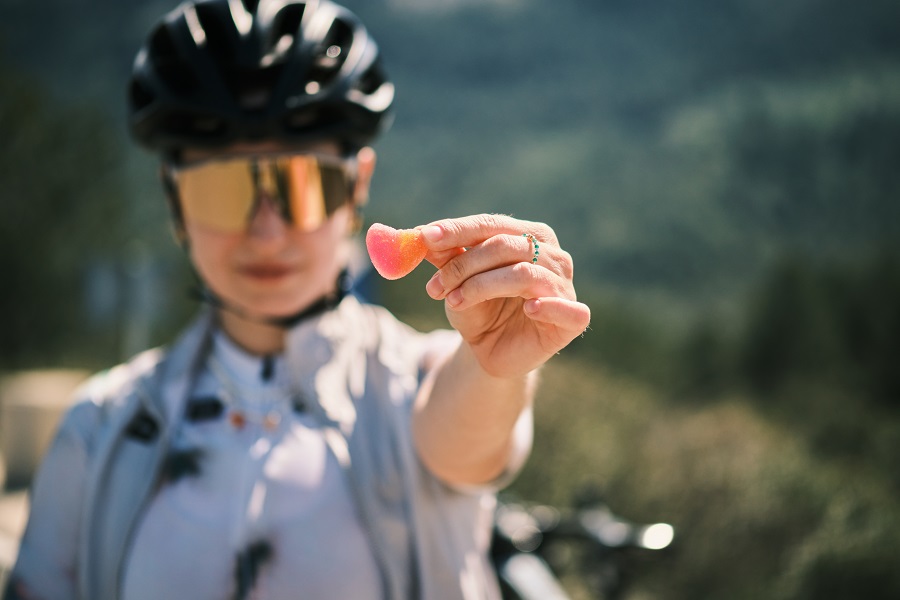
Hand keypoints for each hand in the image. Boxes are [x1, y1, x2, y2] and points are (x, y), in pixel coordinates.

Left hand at [420, 214, 590, 378]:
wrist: (492, 351)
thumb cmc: (478, 309)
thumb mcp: (456, 282)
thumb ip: (444, 257)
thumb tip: (421, 235)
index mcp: (529, 236)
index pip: (492, 224)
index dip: (457, 230)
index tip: (424, 237)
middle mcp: (553, 256)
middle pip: (505, 246)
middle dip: (463, 264)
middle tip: (434, 286)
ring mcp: (565, 287)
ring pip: (523, 274)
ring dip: (482, 286)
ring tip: (455, 302)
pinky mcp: (573, 320)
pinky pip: (568, 310)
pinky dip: (548, 306)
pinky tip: (529, 309)